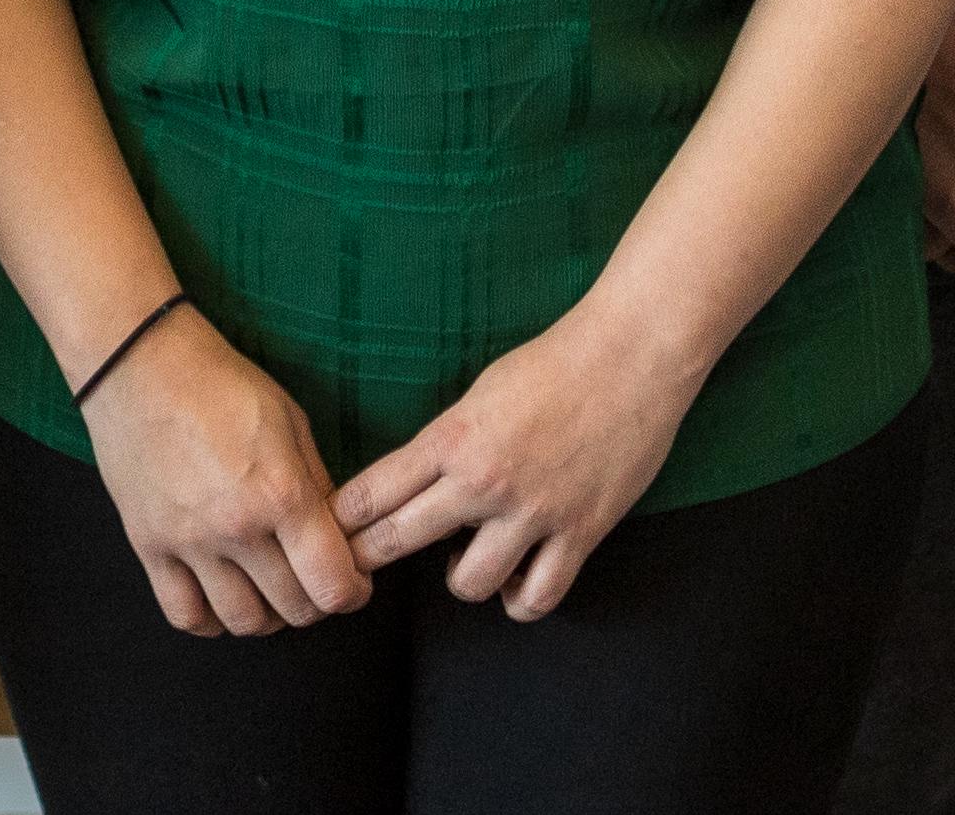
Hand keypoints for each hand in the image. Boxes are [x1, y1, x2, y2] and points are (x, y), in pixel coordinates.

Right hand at [72, 307, 372, 639]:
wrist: (139, 364)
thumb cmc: (221, 382)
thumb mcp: (290, 420)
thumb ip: (318, 484)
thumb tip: (338, 535)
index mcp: (280, 492)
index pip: (332, 582)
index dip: (353, 592)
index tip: (353, 583)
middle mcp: (237, 527)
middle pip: (294, 610)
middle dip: (317, 603)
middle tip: (314, 581)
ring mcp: (189, 542)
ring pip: (243, 622)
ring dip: (268, 616)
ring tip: (272, 590)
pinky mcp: (148, 547)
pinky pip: (186, 614)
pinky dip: (212, 619)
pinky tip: (223, 598)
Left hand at [332, 308, 700, 620]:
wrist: (631, 355)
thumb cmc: (556, 362)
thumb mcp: (483, 391)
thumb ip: (450, 439)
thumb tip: (421, 479)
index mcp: (455, 436)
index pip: (375, 491)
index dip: (341, 520)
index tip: (323, 534)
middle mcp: (485, 480)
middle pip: (399, 540)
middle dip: (365, 559)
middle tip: (352, 574)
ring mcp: (533, 512)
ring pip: (468, 584)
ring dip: (461, 577)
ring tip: (470, 557)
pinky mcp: (579, 533)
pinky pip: (536, 598)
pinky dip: (519, 599)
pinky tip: (516, 580)